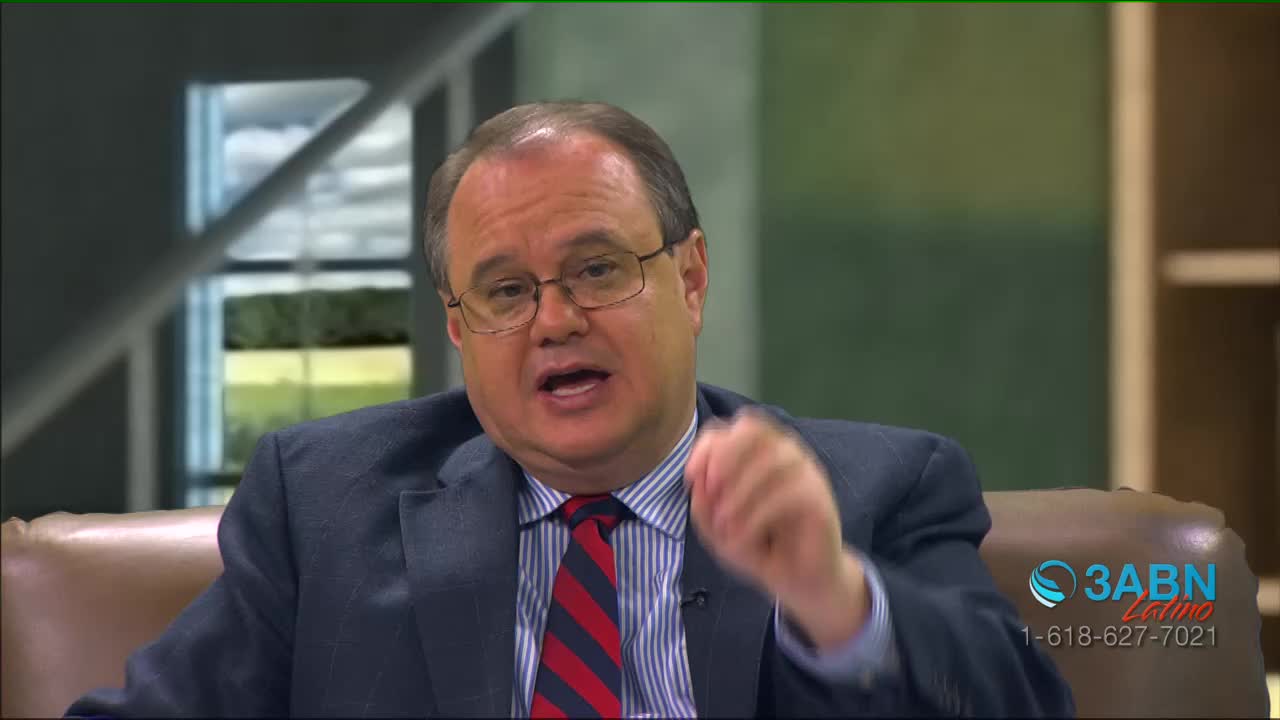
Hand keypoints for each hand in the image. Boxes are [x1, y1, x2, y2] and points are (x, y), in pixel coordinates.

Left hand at [684, 408, 869, 650]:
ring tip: (725, 524)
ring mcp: (805, 472)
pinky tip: (743, 536)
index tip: (690, 478)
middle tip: (711, 491)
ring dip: (739, 492)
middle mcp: (784, 454)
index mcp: (758, 454)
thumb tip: (697, 483)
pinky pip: (788, 492)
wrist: (799, 581)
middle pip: (752, 429)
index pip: (732, 428)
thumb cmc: (759, 548)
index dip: (708, 446)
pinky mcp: (819, 498)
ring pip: (772, 459)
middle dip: (725, 456)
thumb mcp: (719, 532)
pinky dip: (757, 515)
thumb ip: (703, 507)